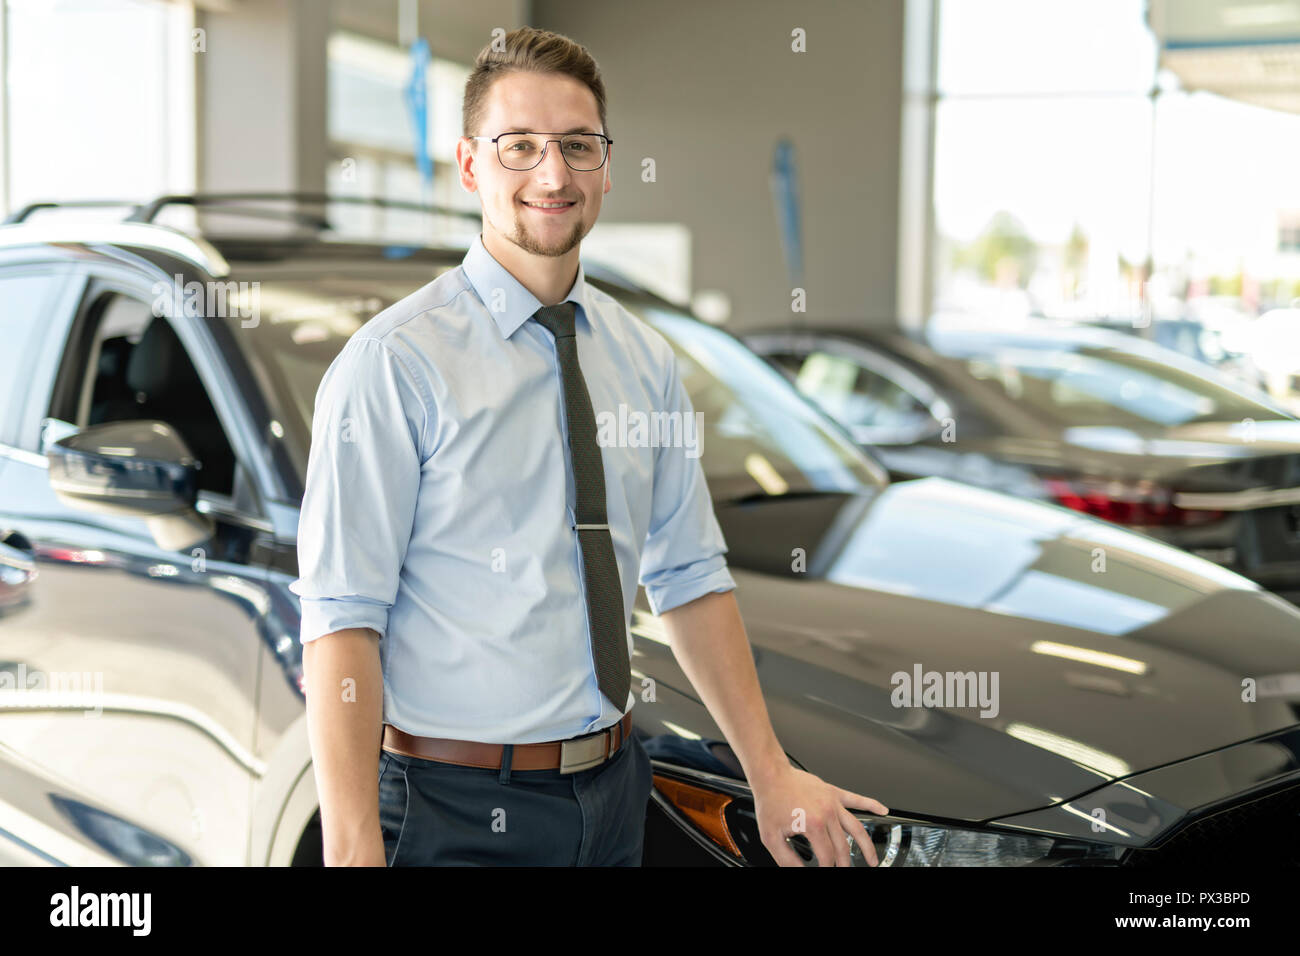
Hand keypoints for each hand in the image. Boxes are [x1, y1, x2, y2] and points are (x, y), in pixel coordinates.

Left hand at [751, 764, 888, 866]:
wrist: (771, 775)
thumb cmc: (770, 801)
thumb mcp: (771, 837)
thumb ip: (787, 859)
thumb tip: (799, 871)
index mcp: (813, 825)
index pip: (827, 855)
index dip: (827, 867)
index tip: (826, 870)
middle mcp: (827, 813)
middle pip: (843, 846)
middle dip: (845, 863)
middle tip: (845, 869)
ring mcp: (832, 802)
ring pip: (856, 827)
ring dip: (867, 845)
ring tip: (872, 859)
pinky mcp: (833, 792)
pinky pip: (856, 799)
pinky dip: (872, 804)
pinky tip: (883, 810)